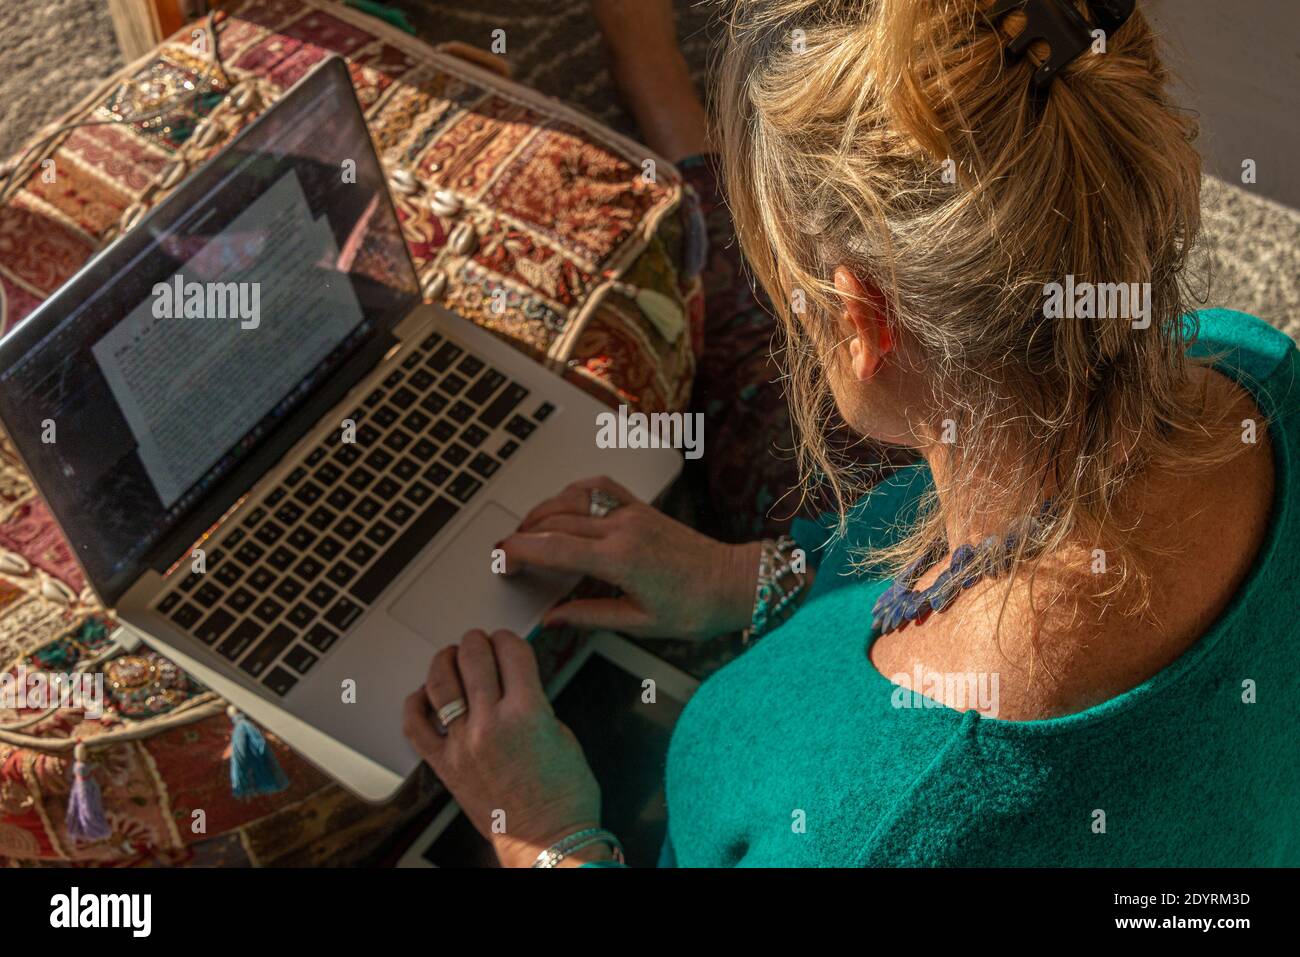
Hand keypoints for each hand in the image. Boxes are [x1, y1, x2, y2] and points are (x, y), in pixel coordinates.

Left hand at [403, 629, 608, 866]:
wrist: (547, 840)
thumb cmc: (563, 796)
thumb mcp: (562, 734)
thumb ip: (535, 703)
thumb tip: (516, 683)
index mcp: (527, 712)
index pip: (511, 650)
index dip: (509, 637)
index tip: (508, 638)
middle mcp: (491, 724)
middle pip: (473, 657)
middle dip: (477, 641)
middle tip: (479, 641)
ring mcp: (463, 744)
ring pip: (440, 682)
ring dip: (445, 660)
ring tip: (451, 656)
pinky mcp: (445, 766)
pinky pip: (415, 726)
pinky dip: (416, 703)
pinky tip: (424, 694)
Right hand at [498, 476, 760, 640]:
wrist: (733, 583)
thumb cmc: (695, 608)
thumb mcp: (639, 623)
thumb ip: (589, 616)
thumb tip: (552, 619)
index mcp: (620, 560)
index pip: (554, 548)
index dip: (520, 550)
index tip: (500, 557)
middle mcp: (624, 529)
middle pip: (555, 521)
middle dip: (522, 535)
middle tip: (503, 552)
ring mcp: (632, 513)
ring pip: (572, 500)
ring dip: (542, 512)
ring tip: (525, 532)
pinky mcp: (641, 507)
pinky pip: (599, 488)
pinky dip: (572, 493)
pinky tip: (562, 505)